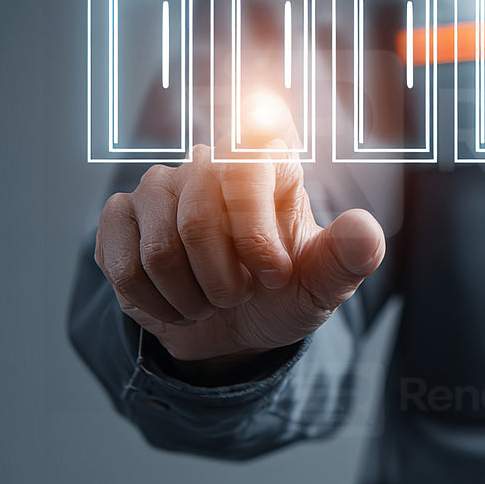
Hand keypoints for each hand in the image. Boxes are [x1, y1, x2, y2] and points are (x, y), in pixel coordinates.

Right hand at [94, 127, 384, 370]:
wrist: (236, 328)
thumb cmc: (284, 292)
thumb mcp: (325, 284)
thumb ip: (350, 257)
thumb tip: (364, 228)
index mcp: (268, 163)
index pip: (251, 155)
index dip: (254, 227)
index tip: (274, 273)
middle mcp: (210, 162)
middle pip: (199, 221)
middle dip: (224, 282)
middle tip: (241, 294)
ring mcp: (160, 185)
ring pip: (161, 250)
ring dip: (192, 298)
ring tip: (211, 299)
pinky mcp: (120, 217)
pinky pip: (124, 266)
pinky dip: (155, 305)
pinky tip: (176, 305)